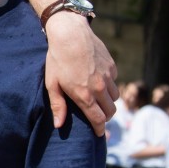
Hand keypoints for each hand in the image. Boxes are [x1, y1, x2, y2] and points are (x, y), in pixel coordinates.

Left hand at [43, 12, 117, 133]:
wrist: (70, 33)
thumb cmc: (57, 59)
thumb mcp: (53, 84)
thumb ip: (58, 106)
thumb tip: (59, 125)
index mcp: (84, 95)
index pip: (98, 119)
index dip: (100, 129)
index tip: (99, 134)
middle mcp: (99, 88)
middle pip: (111, 111)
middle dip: (105, 117)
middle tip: (98, 117)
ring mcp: (108, 76)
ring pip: (115, 97)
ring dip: (108, 101)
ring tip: (99, 99)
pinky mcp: (112, 66)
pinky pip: (115, 81)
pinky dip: (109, 85)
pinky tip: (98, 80)